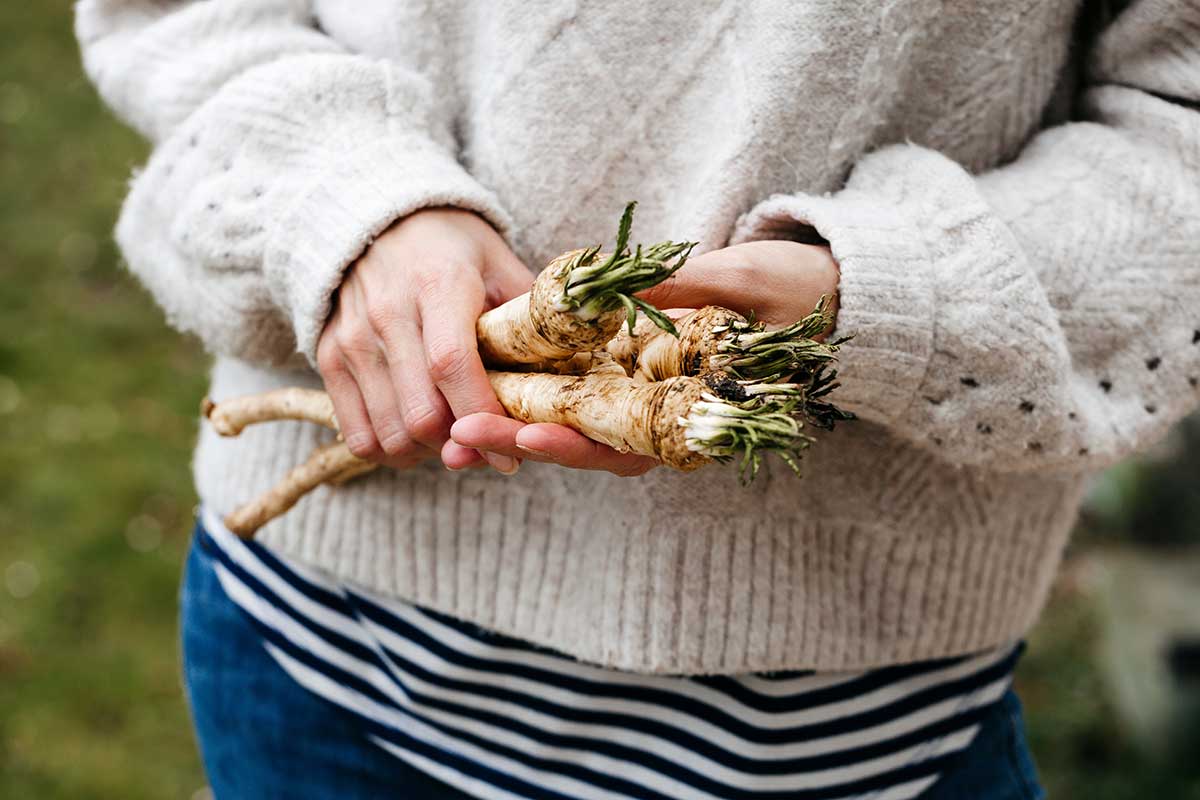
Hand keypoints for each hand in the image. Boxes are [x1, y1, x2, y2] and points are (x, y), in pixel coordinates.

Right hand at [316, 208, 532, 472]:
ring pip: (390, 433)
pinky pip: (359, 434)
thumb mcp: (500, 264)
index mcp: (438, 285)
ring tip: (455, 438)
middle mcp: (388, 314)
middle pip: (421, 413)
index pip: (452, 366)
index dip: (484, 415)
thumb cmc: (454, 248)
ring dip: (429, 453)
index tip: (512, 454)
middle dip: (461, 443)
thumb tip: (572, 369)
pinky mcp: (329, 357)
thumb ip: (529, 317)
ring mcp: (353, 339)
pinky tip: (419, 440)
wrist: (379, 219)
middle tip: (488, 444)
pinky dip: (392, 451)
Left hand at [451, 240, 839, 475]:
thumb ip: (688, 288)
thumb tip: (626, 290)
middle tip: (461, 433)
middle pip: (585, 443)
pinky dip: (535, 386)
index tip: (526, 436)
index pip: (626, 445)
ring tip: (455, 417)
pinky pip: (578, 387)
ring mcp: (644, 394)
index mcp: (694, 411)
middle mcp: (663, 414)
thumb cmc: (795, 291)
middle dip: (523, 439)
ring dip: (516, 420)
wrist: (822, 292)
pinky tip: (489, 373)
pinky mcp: (630, 369)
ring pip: (574, 421)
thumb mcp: (745, 281)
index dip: (575, 446)